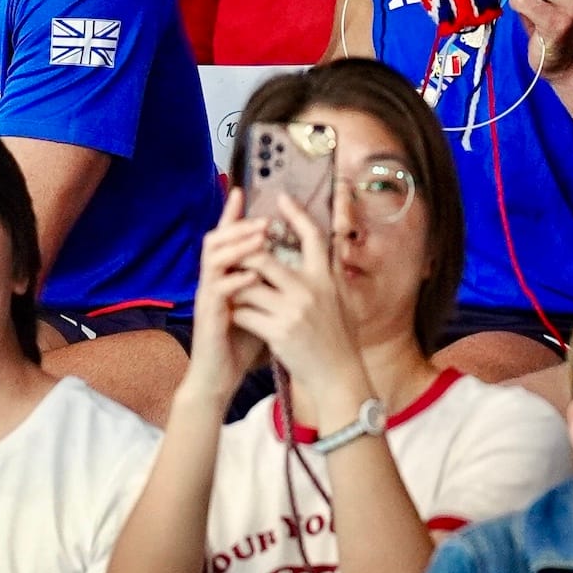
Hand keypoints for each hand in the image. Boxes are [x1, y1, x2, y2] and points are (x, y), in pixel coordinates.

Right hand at [182, 191, 275, 407]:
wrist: (220, 376)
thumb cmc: (242, 340)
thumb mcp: (263, 304)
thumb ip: (272, 282)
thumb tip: (298, 260)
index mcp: (226, 275)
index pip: (227, 237)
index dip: (232, 214)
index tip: (242, 190)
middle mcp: (213, 280)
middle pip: (216, 239)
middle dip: (239, 225)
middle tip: (264, 220)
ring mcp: (208, 297)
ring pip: (213, 259)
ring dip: (237, 247)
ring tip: (260, 239)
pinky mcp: (208, 317)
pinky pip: (217, 291)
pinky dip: (235, 280)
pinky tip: (252, 276)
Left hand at [229, 194, 362, 393]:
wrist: (339, 375)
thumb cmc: (339, 337)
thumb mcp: (342, 299)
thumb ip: (332, 271)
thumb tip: (331, 242)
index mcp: (327, 278)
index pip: (312, 236)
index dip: (296, 213)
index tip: (281, 197)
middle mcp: (311, 289)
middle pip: (264, 258)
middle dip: (243, 255)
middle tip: (233, 253)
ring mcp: (293, 311)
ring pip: (247, 285)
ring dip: (235, 286)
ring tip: (230, 286)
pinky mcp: (278, 332)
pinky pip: (244, 312)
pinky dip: (236, 311)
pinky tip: (236, 314)